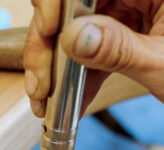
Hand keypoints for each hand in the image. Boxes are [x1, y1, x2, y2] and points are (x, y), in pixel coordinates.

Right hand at [24, 0, 163, 116]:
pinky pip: (83, 47)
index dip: (56, 3)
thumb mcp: (163, 64)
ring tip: (46, 98)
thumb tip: (73, 37)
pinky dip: (71, 75)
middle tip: (39, 84)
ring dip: (52, 67)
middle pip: (68, 6)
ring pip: (68, 29)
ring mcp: (122, 8)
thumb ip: (119, 49)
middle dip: (47, 48)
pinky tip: (67, 98)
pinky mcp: (116, 28)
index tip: (49, 32)